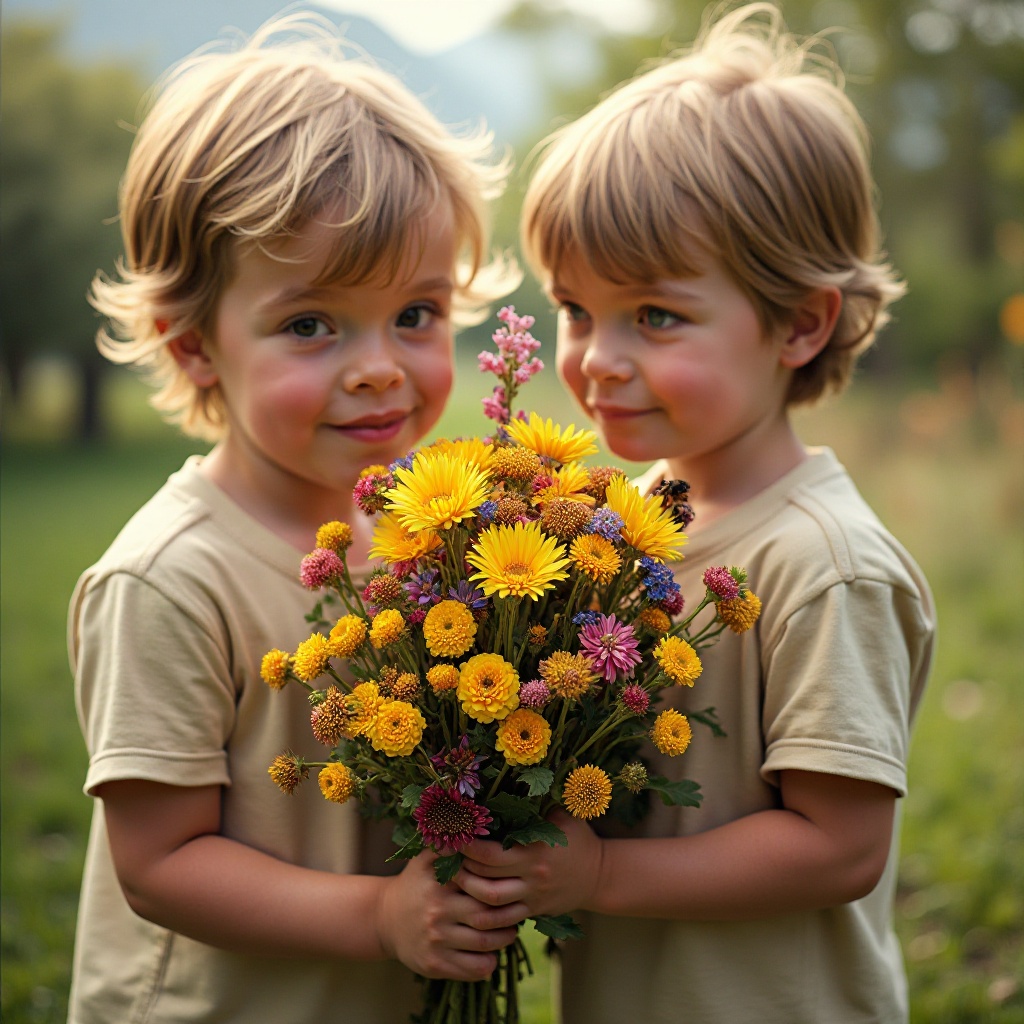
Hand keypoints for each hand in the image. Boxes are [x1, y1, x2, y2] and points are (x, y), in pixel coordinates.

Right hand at [375, 850, 526, 979]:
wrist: (384, 919)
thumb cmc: (416, 883)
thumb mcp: (427, 858)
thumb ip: (451, 844)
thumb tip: (476, 828)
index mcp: (440, 883)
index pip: (483, 884)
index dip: (503, 886)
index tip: (515, 884)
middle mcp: (437, 911)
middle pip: (487, 916)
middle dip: (510, 915)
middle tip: (520, 910)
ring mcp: (435, 940)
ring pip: (483, 944)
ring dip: (504, 939)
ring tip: (511, 931)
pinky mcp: (434, 964)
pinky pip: (471, 969)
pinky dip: (489, 963)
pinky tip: (493, 954)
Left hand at [457, 810, 602, 917]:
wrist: (601, 874)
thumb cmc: (578, 837)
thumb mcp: (563, 813)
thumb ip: (539, 800)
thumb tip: (511, 774)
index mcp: (536, 851)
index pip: (490, 854)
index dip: (466, 847)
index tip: (451, 836)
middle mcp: (532, 877)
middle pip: (484, 879)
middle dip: (460, 868)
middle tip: (443, 857)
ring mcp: (533, 897)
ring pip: (491, 903)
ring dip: (468, 893)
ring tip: (453, 879)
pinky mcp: (535, 912)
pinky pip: (504, 920)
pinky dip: (485, 916)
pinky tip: (470, 904)